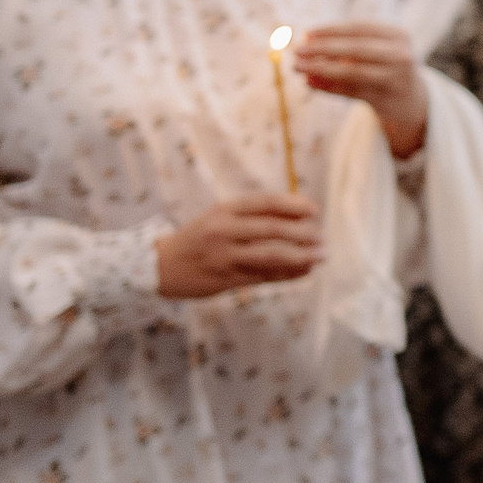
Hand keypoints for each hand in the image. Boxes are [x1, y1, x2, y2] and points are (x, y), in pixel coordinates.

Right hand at [156, 194, 322, 298]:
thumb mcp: (219, 218)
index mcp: (224, 210)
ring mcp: (224, 256)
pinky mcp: (225, 279)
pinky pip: (263, 277)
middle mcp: (223, 231)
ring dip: (300, 256)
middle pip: (271, 229)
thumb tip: (298, 215)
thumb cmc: (198, 239)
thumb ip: (252, 216)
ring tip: (321, 256)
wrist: (160, 267)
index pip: (265, 202)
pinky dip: (287, 274)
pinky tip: (304, 271)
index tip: (315, 211)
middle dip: (302, 233)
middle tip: (322, 237)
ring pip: (269, 256)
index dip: (294, 205)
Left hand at [293, 22, 428, 157]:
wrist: (411, 100)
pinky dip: (328, 87)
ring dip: (321, 69)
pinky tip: (310, 83)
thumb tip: (306, 43)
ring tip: (298, 67)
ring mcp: (395, 79)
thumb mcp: (374, 51)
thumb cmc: (385, 68)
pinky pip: (350, 92)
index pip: (359, 28)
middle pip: (356, 48)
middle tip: (297, 51)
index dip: (331, 30)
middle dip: (322, 49)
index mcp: (397, 35)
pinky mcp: (386, 99)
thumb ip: (345, 46)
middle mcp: (401, 55)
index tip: (306, 34)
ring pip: (352, 72)